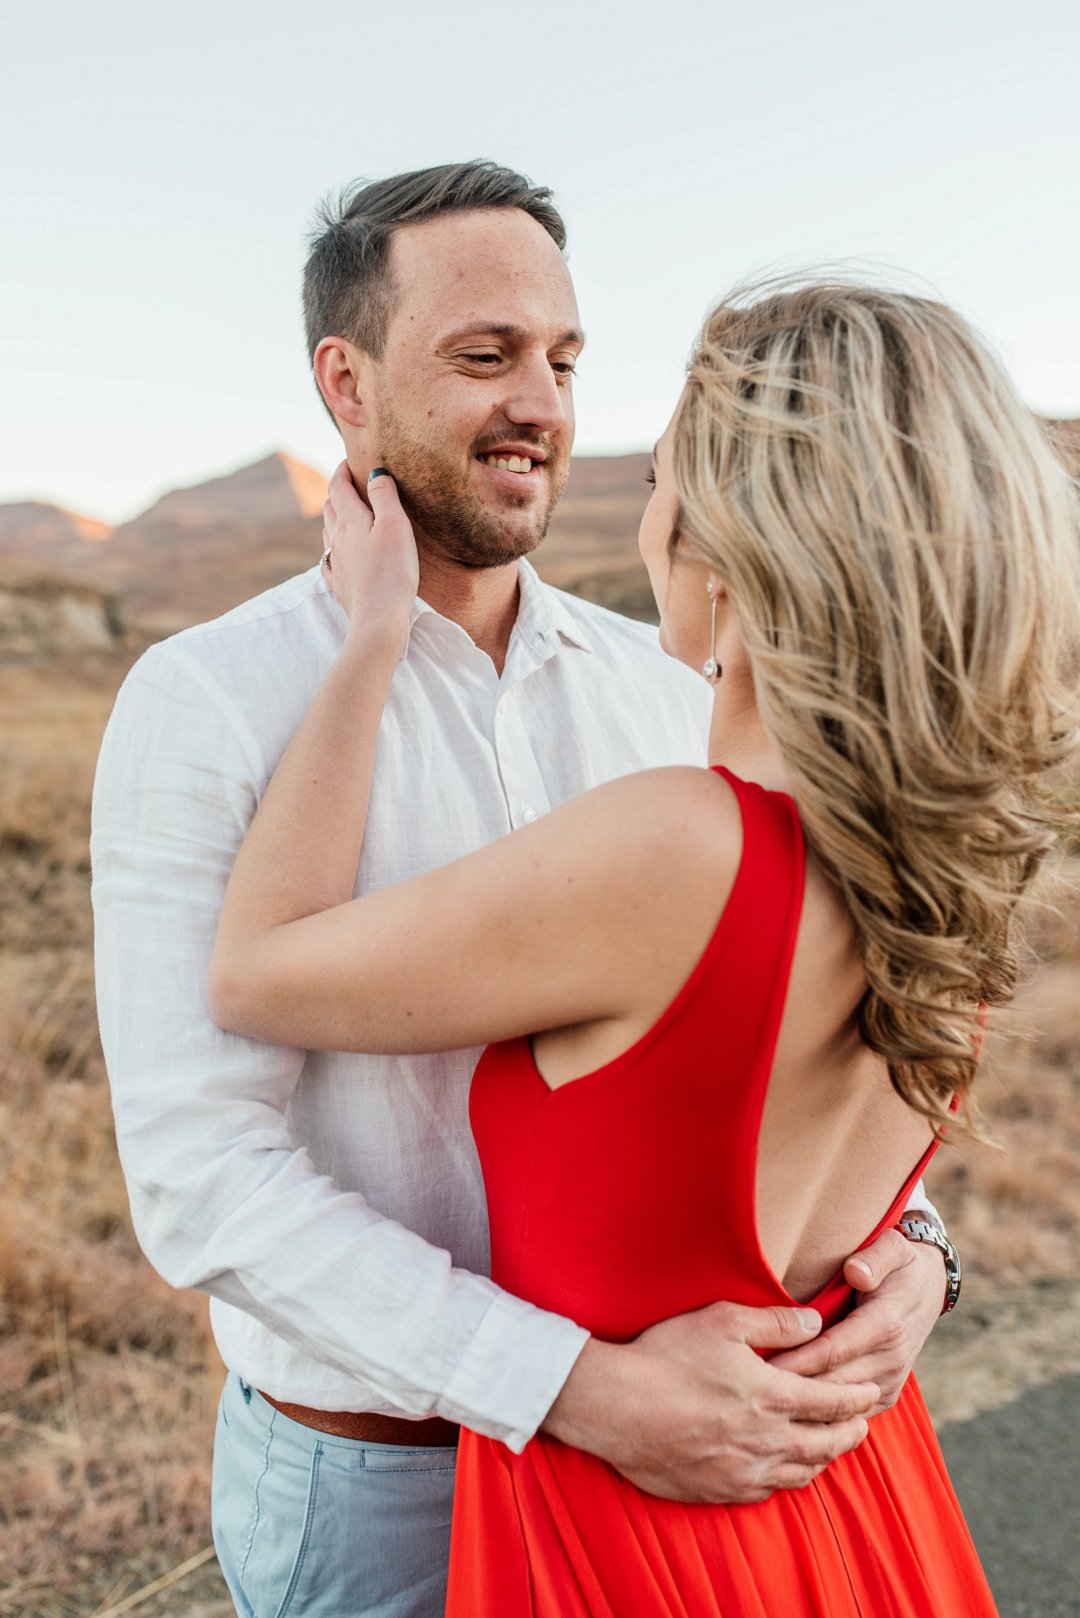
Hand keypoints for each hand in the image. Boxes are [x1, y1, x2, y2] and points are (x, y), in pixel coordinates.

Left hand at [321, 462, 418, 651]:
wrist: (378, 619)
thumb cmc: (392, 572)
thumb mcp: (395, 526)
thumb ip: (384, 496)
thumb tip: (375, 473)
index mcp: (349, 521)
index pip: (338, 487)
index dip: (341, 471)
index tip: (348, 461)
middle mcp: (337, 539)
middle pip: (330, 507)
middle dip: (337, 491)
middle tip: (348, 484)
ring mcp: (335, 562)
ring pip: (328, 532)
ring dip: (334, 517)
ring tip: (345, 513)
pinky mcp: (339, 584)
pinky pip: (329, 559)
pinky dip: (333, 547)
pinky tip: (337, 553)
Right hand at [544, 1301, 878, 1504]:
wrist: (616, 1406)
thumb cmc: (666, 1355)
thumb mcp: (722, 1320)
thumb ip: (775, 1322)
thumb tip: (815, 1323)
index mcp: (772, 1397)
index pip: (833, 1402)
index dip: (857, 1397)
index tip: (872, 1391)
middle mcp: (766, 1441)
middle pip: (826, 1444)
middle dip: (850, 1432)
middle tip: (863, 1424)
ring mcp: (743, 1471)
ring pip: (801, 1473)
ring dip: (823, 1459)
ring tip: (830, 1447)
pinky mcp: (719, 1490)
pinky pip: (767, 1492)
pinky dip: (785, 1479)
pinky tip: (783, 1470)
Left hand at [770, 1228, 942, 1414]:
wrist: (929, 1289)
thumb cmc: (900, 1265)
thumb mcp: (894, 1247)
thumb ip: (875, 1256)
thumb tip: (855, 1272)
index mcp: (886, 1324)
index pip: (832, 1350)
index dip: (796, 1360)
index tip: (760, 1365)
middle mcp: (890, 1359)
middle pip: (831, 1382)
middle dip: (791, 1388)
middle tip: (748, 1389)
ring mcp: (889, 1381)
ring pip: (840, 1406)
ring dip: (803, 1407)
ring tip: (760, 1406)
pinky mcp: (886, 1394)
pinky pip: (851, 1415)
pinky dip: (821, 1418)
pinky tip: (787, 1417)